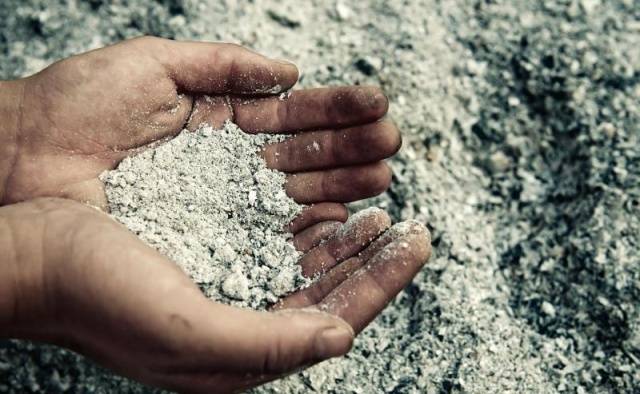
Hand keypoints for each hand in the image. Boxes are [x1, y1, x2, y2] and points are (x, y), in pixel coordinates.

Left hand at [0, 36, 399, 220]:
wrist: (20, 161)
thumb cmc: (75, 108)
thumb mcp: (155, 65)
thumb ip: (225, 64)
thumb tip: (291, 70)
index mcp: (220, 123)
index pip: (292, 116)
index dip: (335, 111)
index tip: (376, 105)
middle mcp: (228, 169)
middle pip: (304, 159)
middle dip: (351, 150)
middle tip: (392, 145)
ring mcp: (222, 208)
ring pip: (296, 198)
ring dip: (342, 187)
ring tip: (382, 179)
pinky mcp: (210, 243)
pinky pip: (268, 237)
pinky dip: (308, 230)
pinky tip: (342, 220)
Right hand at [0, 198, 430, 392]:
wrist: (35, 256)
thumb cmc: (99, 300)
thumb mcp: (188, 334)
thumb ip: (267, 344)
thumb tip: (339, 336)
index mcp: (242, 350)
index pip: (333, 316)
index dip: (380, 282)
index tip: (415, 243)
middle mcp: (240, 317)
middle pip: (327, 288)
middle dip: (373, 257)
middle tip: (409, 225)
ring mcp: (226, 279)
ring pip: (305, 258)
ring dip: (345, 234)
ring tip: (378, 207)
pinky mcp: (209, 245)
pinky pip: (272, 231)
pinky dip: (304, 217)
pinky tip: (323, 201)